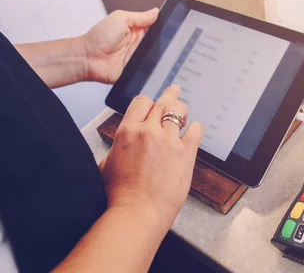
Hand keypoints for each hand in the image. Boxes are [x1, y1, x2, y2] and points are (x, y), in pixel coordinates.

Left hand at [81, 9, 158, 83]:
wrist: (88, 58)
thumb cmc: (99, 37)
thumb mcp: (121, 18)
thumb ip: (140, 16)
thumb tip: (156, 12)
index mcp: (134, 28)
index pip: (154, 26)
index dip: (162, 24)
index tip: (169, 23)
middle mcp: (137, 42)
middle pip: (158, 40)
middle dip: (161, 38)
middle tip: (158, 37)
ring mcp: (137, 56)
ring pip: (155, 54)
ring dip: (155, 51)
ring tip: (151, 48)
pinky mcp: (136, 69)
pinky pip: (149, 67)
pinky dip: (150, 64)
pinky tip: (148, 60)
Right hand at [99, 85, 203, 227]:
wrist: (137, 213)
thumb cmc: (119, 194)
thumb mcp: (107, 164)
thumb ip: (119, 147)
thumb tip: (124, 144)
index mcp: (127, 132)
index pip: (141, 101)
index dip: (148, 102)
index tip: (153, 103)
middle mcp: (148, 131)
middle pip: (162, 103)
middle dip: (169, 96)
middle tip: (174, 91)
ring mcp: (169, 141)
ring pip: (179, 110)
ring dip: (182, 110)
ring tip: (183, 115)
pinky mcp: (186, 153)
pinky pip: (196, 130)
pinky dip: (195, 128)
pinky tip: (193, 131)